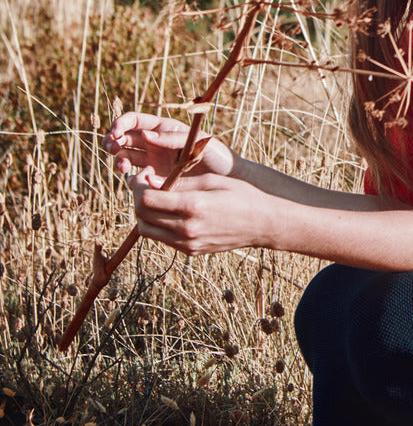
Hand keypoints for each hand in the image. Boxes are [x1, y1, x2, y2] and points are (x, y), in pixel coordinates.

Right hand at [105, 111, 234, 184]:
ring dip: (118, 160)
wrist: (227, 181)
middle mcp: (154, 144)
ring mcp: (153, 162)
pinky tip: (136, 181)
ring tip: (123, 167)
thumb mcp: (196, 141)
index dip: (121, 123)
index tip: (115, 132)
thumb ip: (171, 138)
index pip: (134, 121)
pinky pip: (135, 179)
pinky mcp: (155, 180)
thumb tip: (145, 135)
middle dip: (112, 141)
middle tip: (112, 147)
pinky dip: (130, 180)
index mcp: (163, 128)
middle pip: (124, 138)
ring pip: (125, 157)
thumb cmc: (217, 155)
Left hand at [128, 170, 271, 256]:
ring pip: (147, 231)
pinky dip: (157, 224)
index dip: (138, 185)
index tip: (145, 174)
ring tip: (155, 199)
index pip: (147, 200)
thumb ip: (180, 181)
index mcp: (193, 206)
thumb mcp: (212, 181)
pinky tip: (168, 211)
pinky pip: (162, 239)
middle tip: (144, 185)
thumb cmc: (241, 196)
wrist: (262, 224)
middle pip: (141, 216)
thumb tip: (150, 180)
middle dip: (137, 198)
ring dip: (144, 214)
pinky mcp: (191, 251)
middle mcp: (187, 229)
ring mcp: (188, 243)